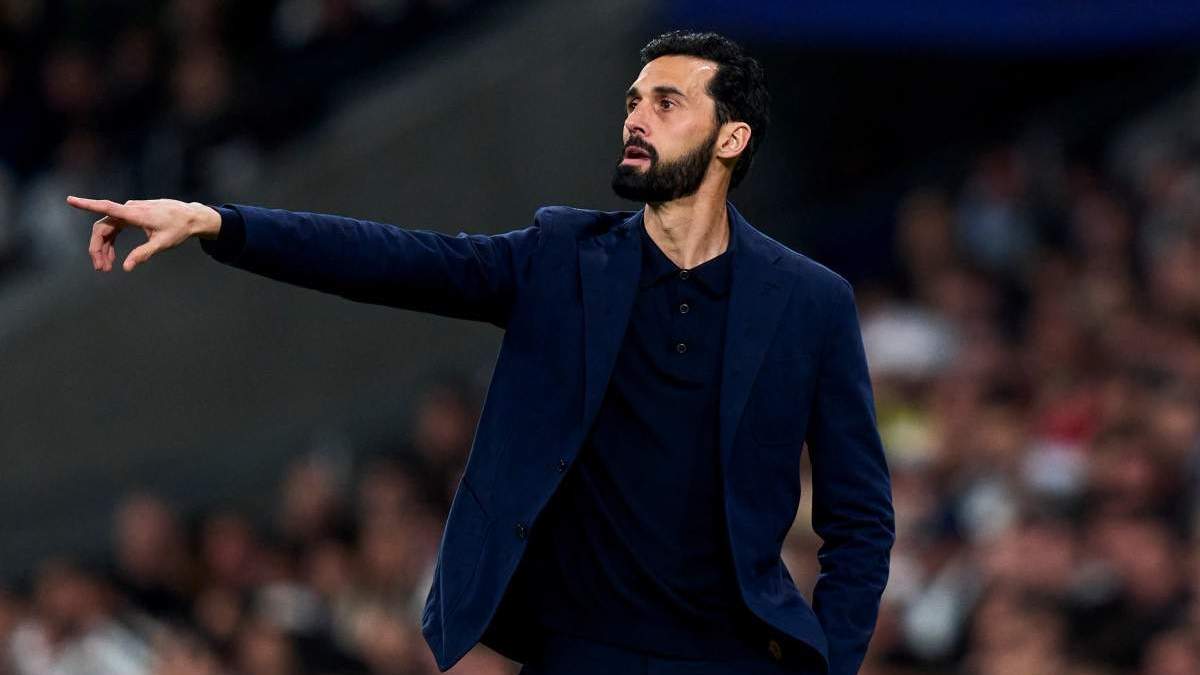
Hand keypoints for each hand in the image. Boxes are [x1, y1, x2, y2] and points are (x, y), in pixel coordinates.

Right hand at [66, 196, 221, 271]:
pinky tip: (113, 257)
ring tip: (106, 267)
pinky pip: (115, 228)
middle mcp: (129, 209)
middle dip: (98, 248)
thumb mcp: (162, 244)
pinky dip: (112, 242)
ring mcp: (130, 211)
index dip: (87, 204)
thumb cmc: (179, 229)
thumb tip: (126, 267)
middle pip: (103, 227)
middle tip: (101, 269)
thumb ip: (143, 254)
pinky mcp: (133, 215)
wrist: (191, 217)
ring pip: (108, 229)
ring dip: (104, 248)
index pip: (106, 208)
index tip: (70, 200)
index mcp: (135, 214)